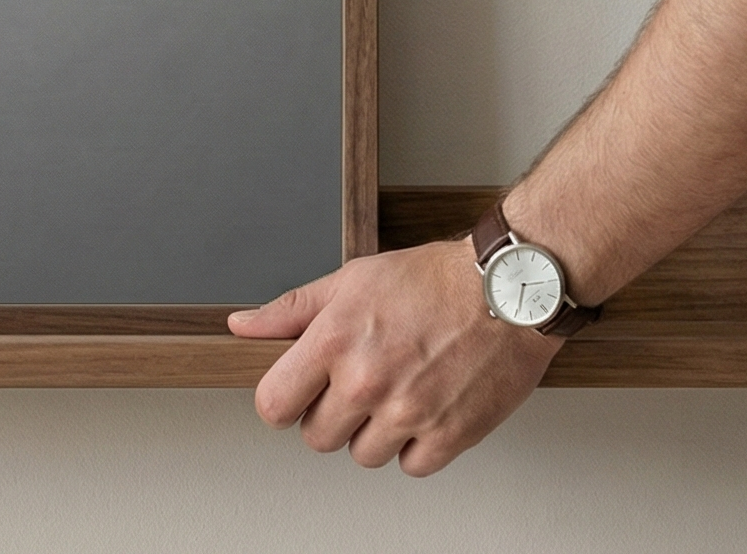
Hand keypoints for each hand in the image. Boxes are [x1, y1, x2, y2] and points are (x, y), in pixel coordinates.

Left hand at [228, 240, 562, 474]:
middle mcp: (366, 382)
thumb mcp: (350, 279)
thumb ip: (290, 310)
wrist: (504, 290)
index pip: (274, 405)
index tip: (294, 393)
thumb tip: (243, 325)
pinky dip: (414, 446)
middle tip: (352, 386)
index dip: (280, 401)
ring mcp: (408, 413)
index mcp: (333, 341)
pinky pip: (411, 467)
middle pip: (317, 437)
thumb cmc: (430, 279)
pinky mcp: (451, 435)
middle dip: (328, 414)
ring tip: (391, 392)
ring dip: (371, 432)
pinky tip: (421, 409)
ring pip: (363, 455)